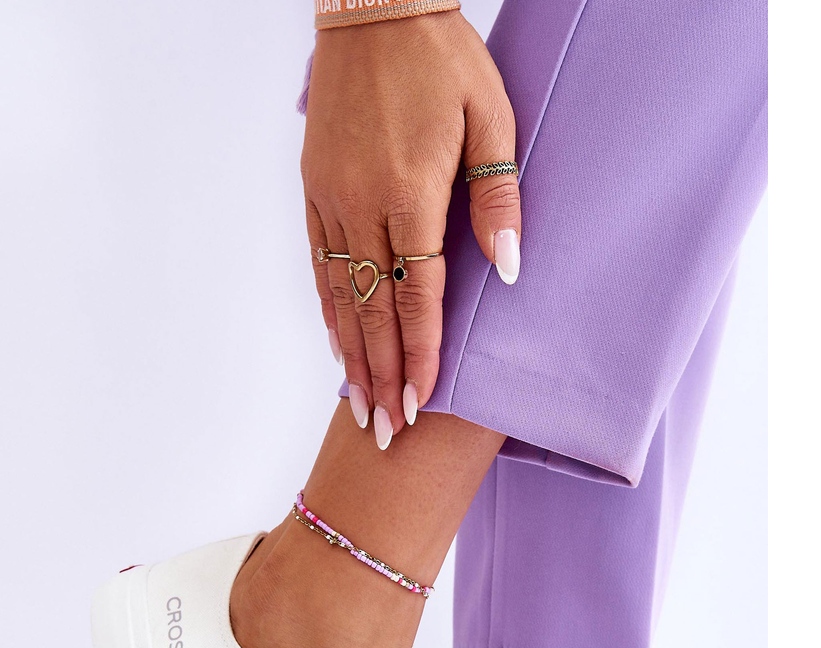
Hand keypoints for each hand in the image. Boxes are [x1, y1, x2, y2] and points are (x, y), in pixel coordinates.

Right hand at [301, 13, 519, 447]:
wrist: (374, 5)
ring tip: (358, 406)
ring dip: (350, 357)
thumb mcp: (492, 117)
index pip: (416, 295)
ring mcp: (330, 200)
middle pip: (371, 311)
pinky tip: (336, 345)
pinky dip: (329, 311)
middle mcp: (361, 205)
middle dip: (382, 377)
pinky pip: (319, 265)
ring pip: (339, 296)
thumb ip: (498, 199)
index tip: (422, 403)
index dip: (421, 354)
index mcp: (409, 192)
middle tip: (385, 432)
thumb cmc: (444, 59)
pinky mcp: (313, 190)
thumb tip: (507, 271)